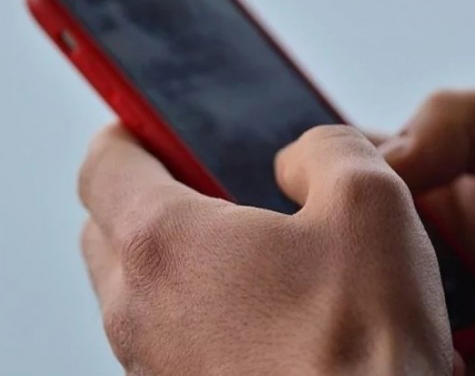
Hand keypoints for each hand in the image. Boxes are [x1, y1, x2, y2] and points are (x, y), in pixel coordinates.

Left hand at [79, 125, 455, 374]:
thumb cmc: (363, 346)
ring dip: (175, 252)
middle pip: (110, 224)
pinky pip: (168, 330)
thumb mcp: (369, 202)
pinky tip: (262, 304)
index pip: (105, 164)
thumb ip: (329, 149)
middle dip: (150, 192)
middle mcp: (142, 308)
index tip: (146, 123)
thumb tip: (306, 157)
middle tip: (207, 181)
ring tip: (246, 244)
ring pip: (137, 283)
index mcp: (167, 243)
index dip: (129, 131)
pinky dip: (196, 302)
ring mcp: (156, 360)